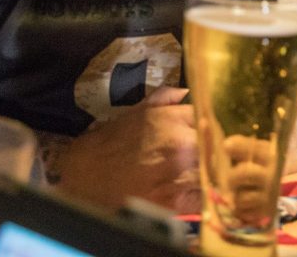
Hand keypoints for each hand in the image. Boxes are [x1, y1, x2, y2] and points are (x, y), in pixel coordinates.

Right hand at [55, 86, 198, 211]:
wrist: (81, 178)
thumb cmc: (105, 144)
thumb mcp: (134, 112)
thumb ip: (164, 100)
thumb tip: (185, 93)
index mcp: (171, 119)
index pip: (209, 119)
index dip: (209, 128)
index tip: (208, 134)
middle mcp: (179, 145)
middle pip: (215, 147)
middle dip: (212, 150)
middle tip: (207, 156)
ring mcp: (178, 176)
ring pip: (211, 173)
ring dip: (208, 173)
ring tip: (199, 176)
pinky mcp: (173, 203)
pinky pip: (200, 199)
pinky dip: (198, 197)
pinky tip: (189, 194)